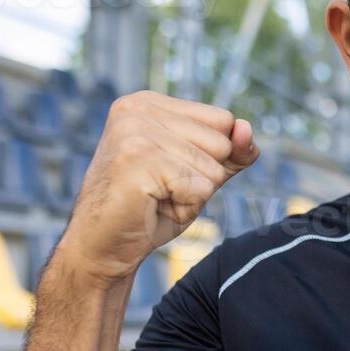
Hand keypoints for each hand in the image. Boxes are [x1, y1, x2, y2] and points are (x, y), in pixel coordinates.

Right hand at [58, 90, 259, 283]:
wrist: (103, 248)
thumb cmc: (150, 209)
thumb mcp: (199, 173)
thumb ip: (231, 151)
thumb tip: (246, 129)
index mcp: (149, 102)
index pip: (223, 120)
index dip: (210, 158)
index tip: (169, 172)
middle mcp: (138, 108)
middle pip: (221, 142)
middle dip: (202, 178)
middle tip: (161, 190)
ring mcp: (135, 132)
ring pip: (211, 168)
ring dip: (192, 196)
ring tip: (156, 199)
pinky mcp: (138, 160)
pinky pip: (199, 188)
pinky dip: (185, 208)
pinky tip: (152, 207)